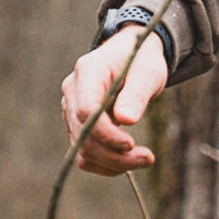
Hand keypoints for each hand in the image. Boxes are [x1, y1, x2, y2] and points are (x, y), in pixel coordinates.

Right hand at [61, 27, 168, 177]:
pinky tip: (129, 160)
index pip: (87, 111)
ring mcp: (71, 108)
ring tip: (144, 159)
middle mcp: (72, 91)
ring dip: (112, 163)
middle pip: (83, 135)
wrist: (131, 55)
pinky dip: (106, 163)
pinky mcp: (76, 124)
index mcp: (88, 72)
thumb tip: (127, 120)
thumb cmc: (140, 60)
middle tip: (148, 158)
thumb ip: (136, 94)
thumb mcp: (148, 72)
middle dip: (115, 154)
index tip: (132, 144)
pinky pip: (85, 152)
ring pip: (82, 149)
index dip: (107, 134)